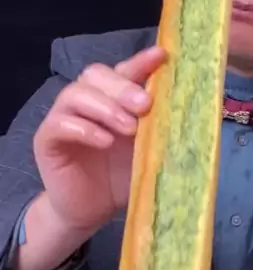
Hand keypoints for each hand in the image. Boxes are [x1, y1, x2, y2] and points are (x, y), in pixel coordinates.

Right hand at [34, 46, 164, 235]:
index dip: (140, 62)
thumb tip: (188, 113)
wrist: (90, 212)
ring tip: (129, 129)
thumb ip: (159, 130)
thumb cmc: (120, 179)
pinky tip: (104, 142)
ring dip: (106, 108)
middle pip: (95, 75)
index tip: (161, 57)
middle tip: (145, 105)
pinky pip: (60, 124)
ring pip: (75, 94)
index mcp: (112, 100)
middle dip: (122, 87)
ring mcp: (63, 118)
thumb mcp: (147, 152)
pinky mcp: (47, 139)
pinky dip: (84, 130)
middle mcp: (86, 102)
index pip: (123, 71)